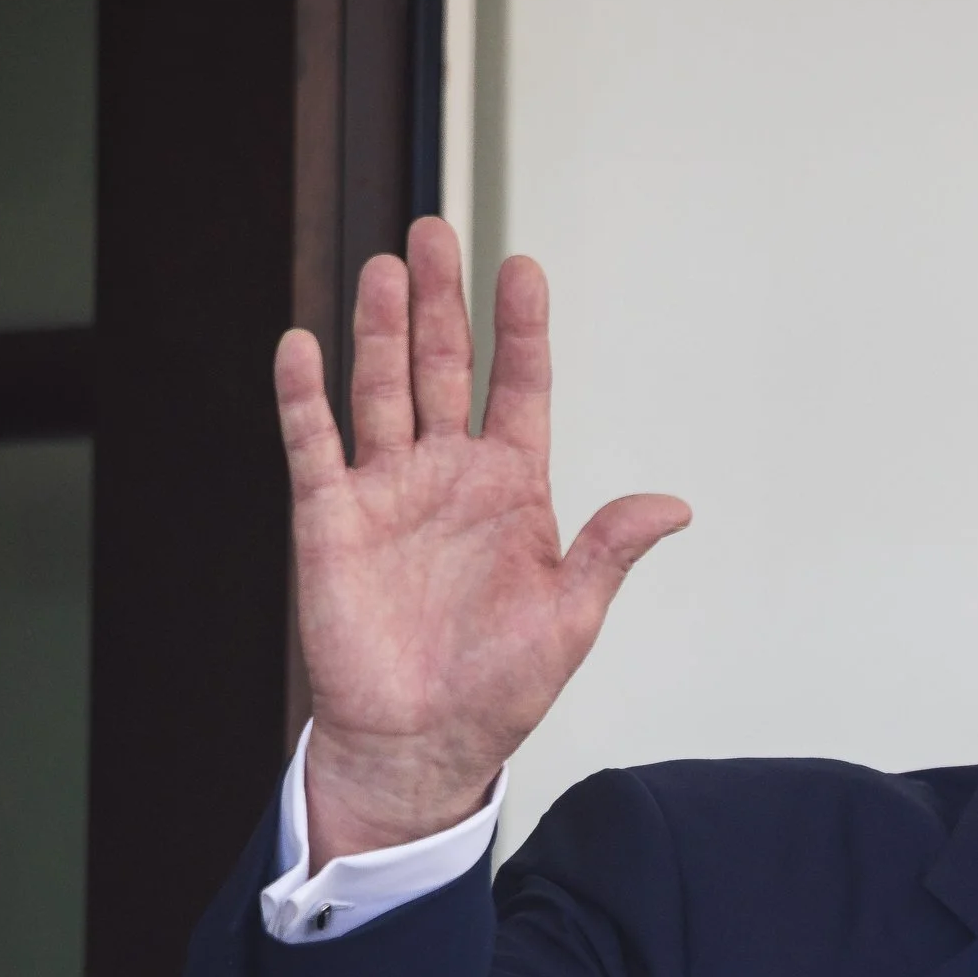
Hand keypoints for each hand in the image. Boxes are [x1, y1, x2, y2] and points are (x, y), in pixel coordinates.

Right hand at [276, 216, 689, 867]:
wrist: (422, 744)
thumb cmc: (499, 687)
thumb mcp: (571, 618)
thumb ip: (608, 550)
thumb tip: (674, 506)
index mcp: (512, 490)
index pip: (518, 389)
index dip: (520, 330)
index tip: (523, 269)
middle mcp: (447, 476)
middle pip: (443, 367)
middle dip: (439, 302)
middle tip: (435, 232)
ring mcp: (387, 492)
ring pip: (381, 389)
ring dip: (378, 329)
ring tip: (383, 267)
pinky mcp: (331, 521)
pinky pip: (314, 446)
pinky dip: (305, 397)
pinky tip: (303, 345)